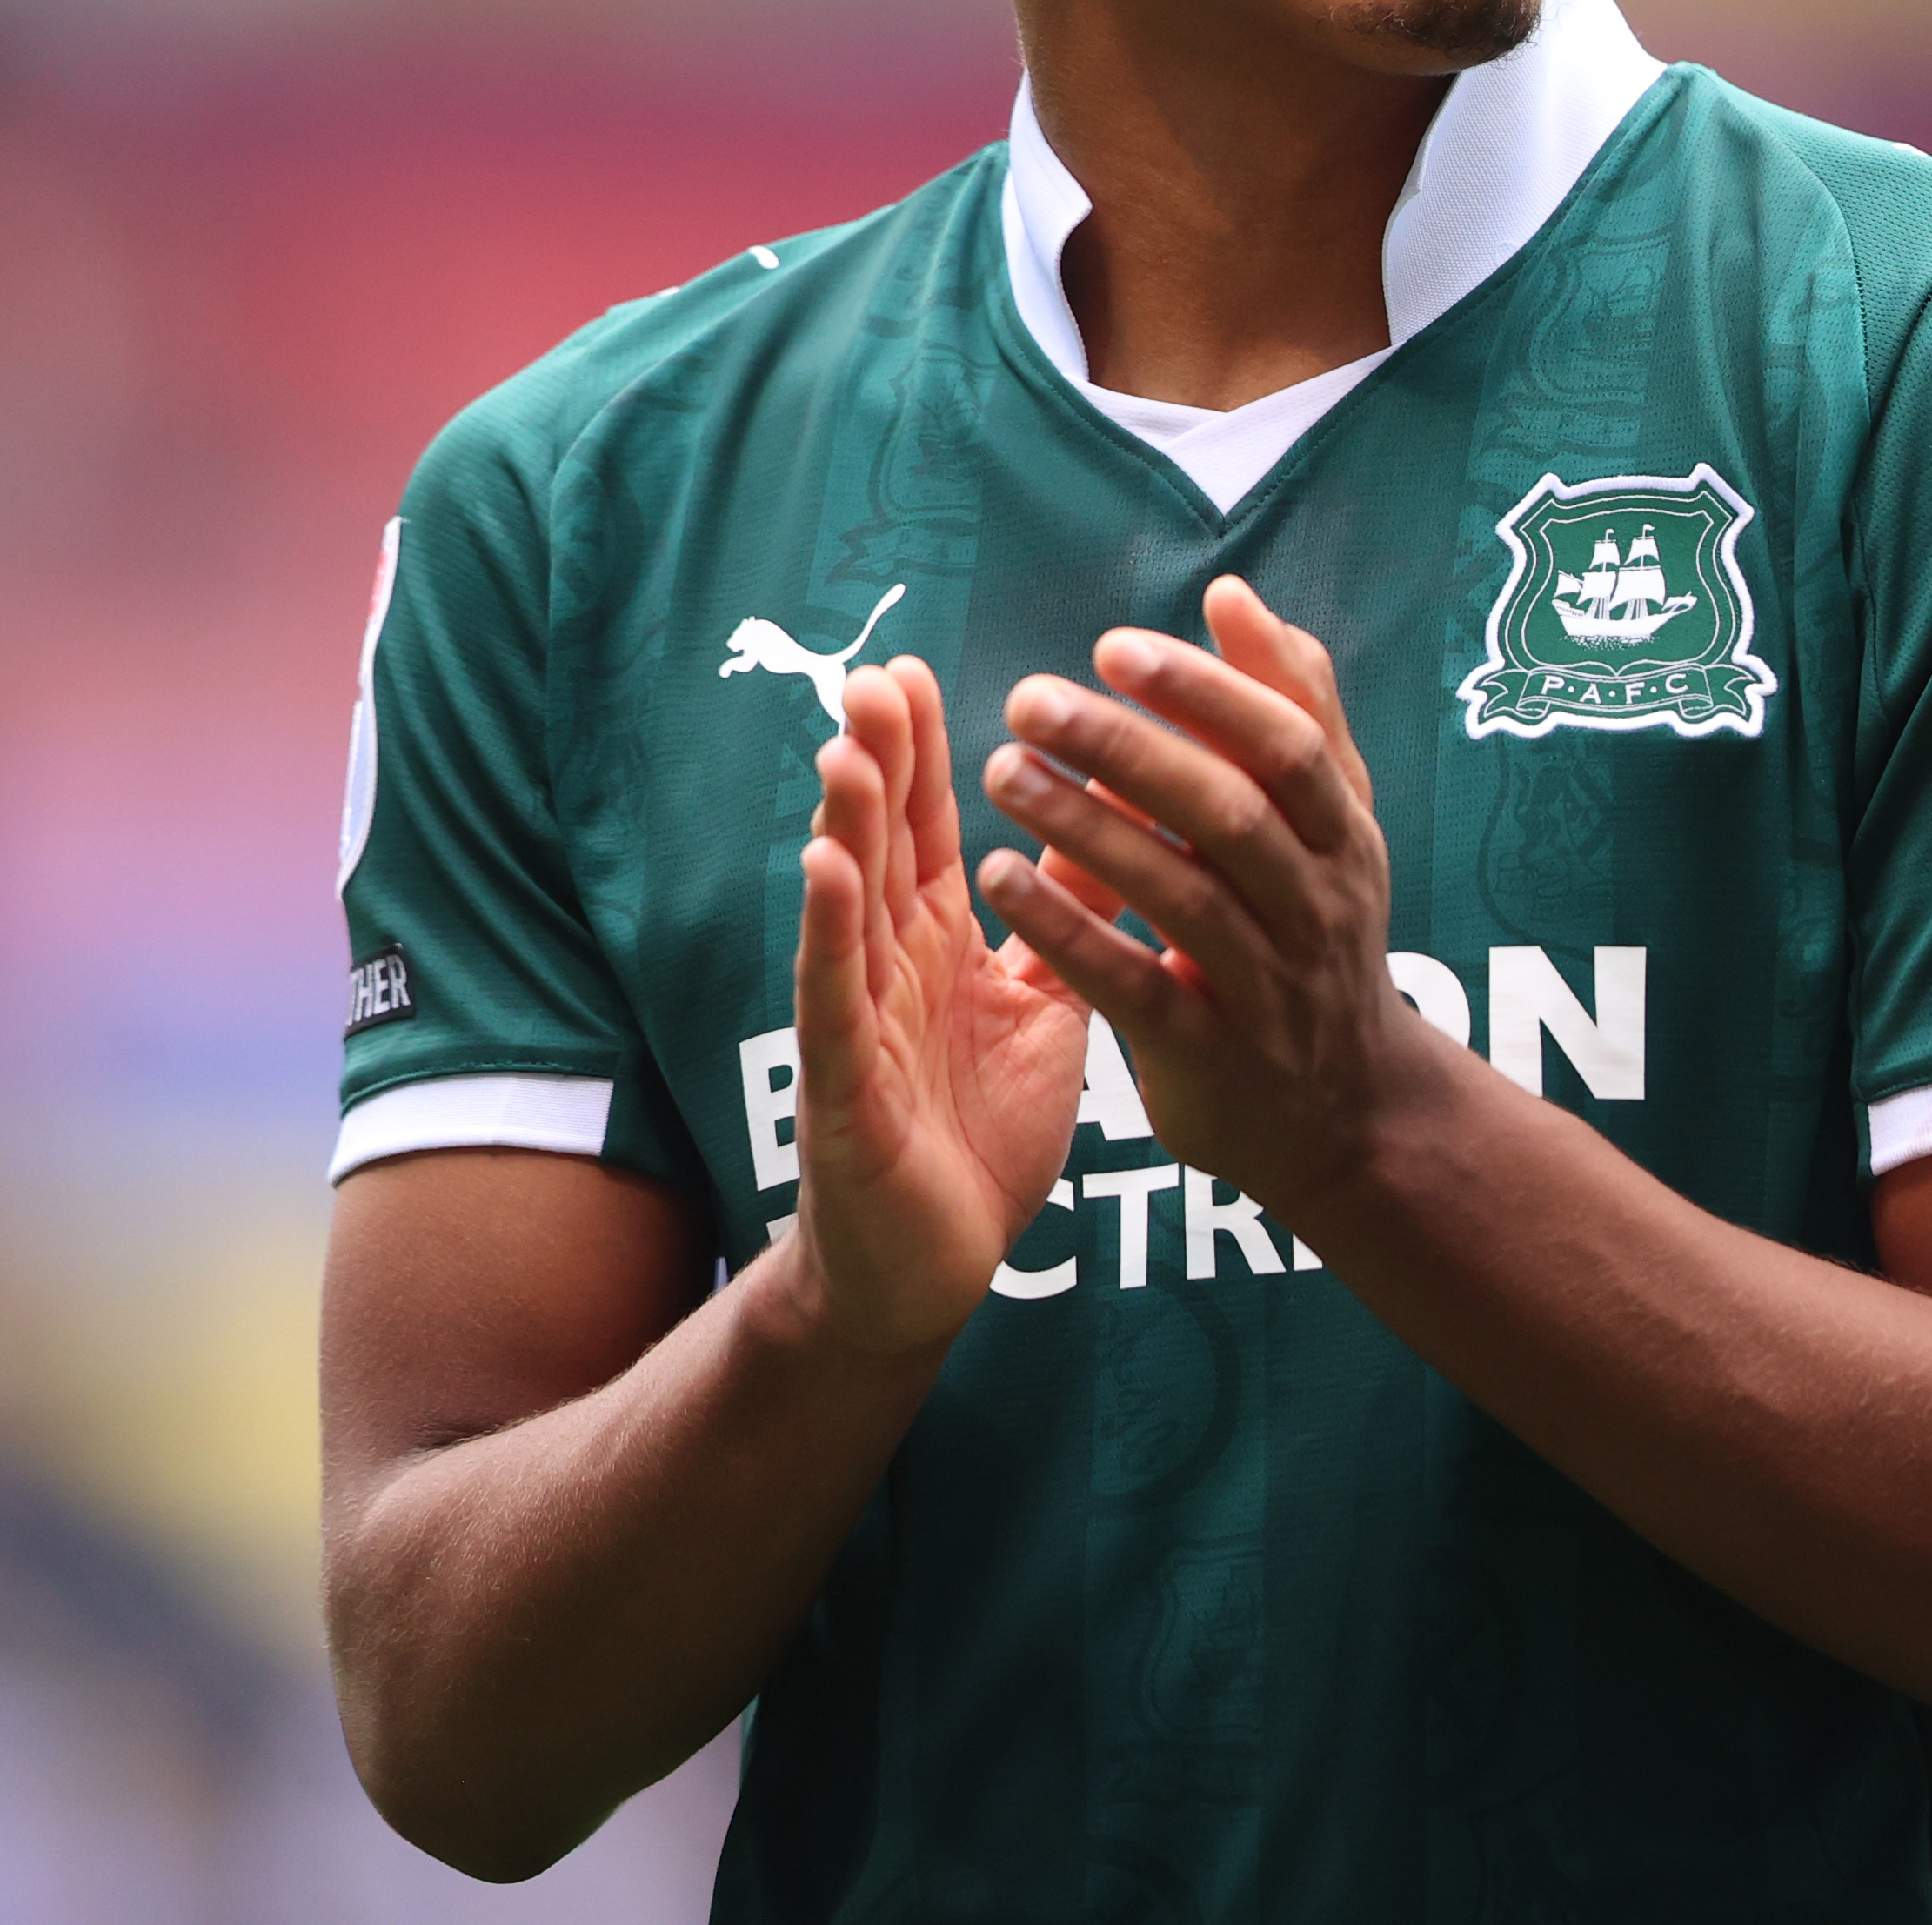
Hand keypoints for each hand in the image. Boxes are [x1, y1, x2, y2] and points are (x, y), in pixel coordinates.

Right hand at [765, 654, 1087, 1362]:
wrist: (937, 1262)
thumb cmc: (979, 1131)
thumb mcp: (1040, 1006)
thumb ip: (1059, 920)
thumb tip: (1106, 828)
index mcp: (938, 943)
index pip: (927, 830)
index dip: (920, 754)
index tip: (911, 669)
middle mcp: (889, 966)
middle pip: (881, 847)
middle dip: (878, 762)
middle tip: (874, 674)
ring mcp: (858, 1020)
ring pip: (848, 906)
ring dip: (845, 826)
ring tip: (846, 746)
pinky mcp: (844, 1084)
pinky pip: (834, 997)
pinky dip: (829, 930)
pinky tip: (824, 868)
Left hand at [974, 578, 1441, 1213]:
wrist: (1347, 1114)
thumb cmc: (1316, 934)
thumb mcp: (1332, 825)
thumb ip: (1291, 707)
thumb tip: (1233, 594)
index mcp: (1345, 836)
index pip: (1288, 746)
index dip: (1205, 691)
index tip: (1112, 647)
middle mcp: (1317, 906)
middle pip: (1230, 814)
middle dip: (1128, 749)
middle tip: (1028, 700)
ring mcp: (1269, 987)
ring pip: (1181, 896)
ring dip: (1085, 830)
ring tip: (1000, 773)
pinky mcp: (1210, 1056)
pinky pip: (1136, 988)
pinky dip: (1070, 933)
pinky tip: (1001, 880)